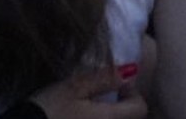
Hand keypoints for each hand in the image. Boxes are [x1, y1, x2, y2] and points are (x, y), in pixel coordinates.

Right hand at [28, 65, 145, 118]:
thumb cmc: (45, 111)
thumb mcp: (72, 88)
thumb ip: (104, 79)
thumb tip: (131, 70)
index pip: (140, 108)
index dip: (131, 92)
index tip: (113, 85)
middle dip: (121, 107)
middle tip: (100, 96)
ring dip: (108, 116)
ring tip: (88, 109)